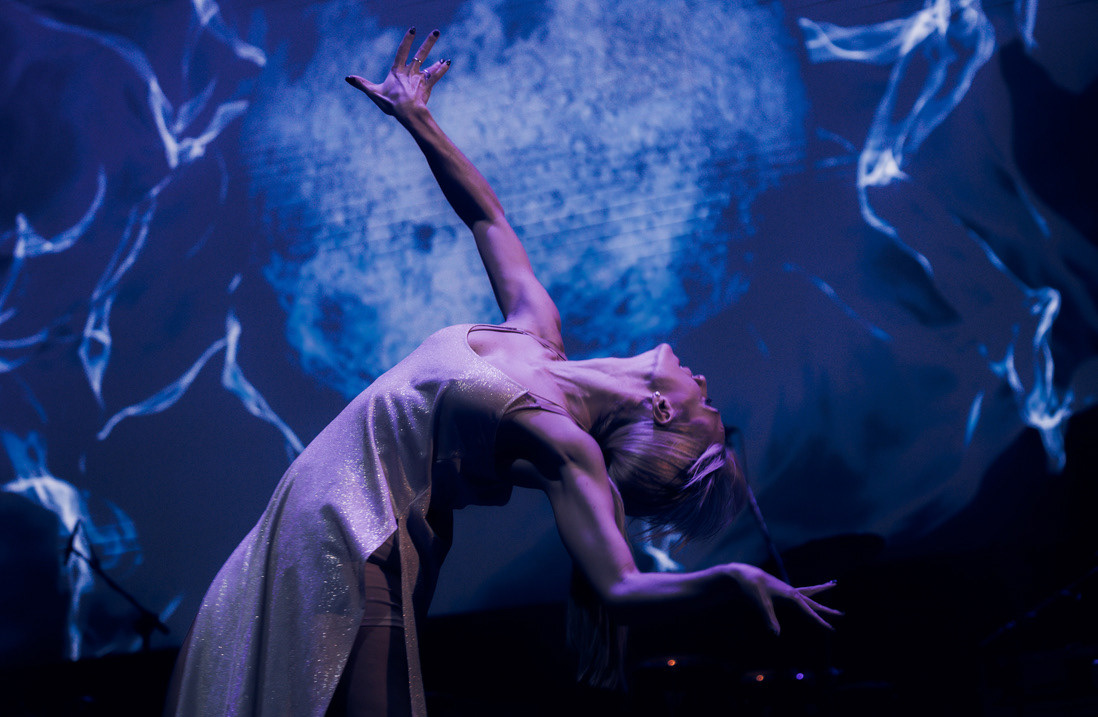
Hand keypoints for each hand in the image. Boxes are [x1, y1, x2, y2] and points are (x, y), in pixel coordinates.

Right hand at [346, 27, 450, 117]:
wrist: (408, 112)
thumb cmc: (390, 103)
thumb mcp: (374, 93)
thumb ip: (361, 84)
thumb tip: (347, 78)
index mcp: (397, 71)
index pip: (402, 51)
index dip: (408, 40)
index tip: (413, 29)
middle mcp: (410, 72)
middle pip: (420, 54)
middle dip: (429, 43)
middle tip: (436, 32)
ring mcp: (420, 79)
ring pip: (430, 66)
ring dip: (437, 60)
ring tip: (443, 57)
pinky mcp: (427, 87)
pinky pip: (435, 77)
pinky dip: (441, 70)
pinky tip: (447, 64)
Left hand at [726, 563, 840, 634]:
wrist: (744, 574)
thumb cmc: (752, 587)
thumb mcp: (760, 603)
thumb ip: (769, 618)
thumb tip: (776, 634)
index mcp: (791, 595)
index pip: (809, 611)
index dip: (820, 621)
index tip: (831, 628)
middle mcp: (792, 592)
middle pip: (814, 601)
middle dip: (827, 610)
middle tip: (841, 614)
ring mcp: (787, 590)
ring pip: (809, 591)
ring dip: (821, 590)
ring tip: (832, 584)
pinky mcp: (782, 590)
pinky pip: (799, 593)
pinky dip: (808, 592)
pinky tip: (808, 595)